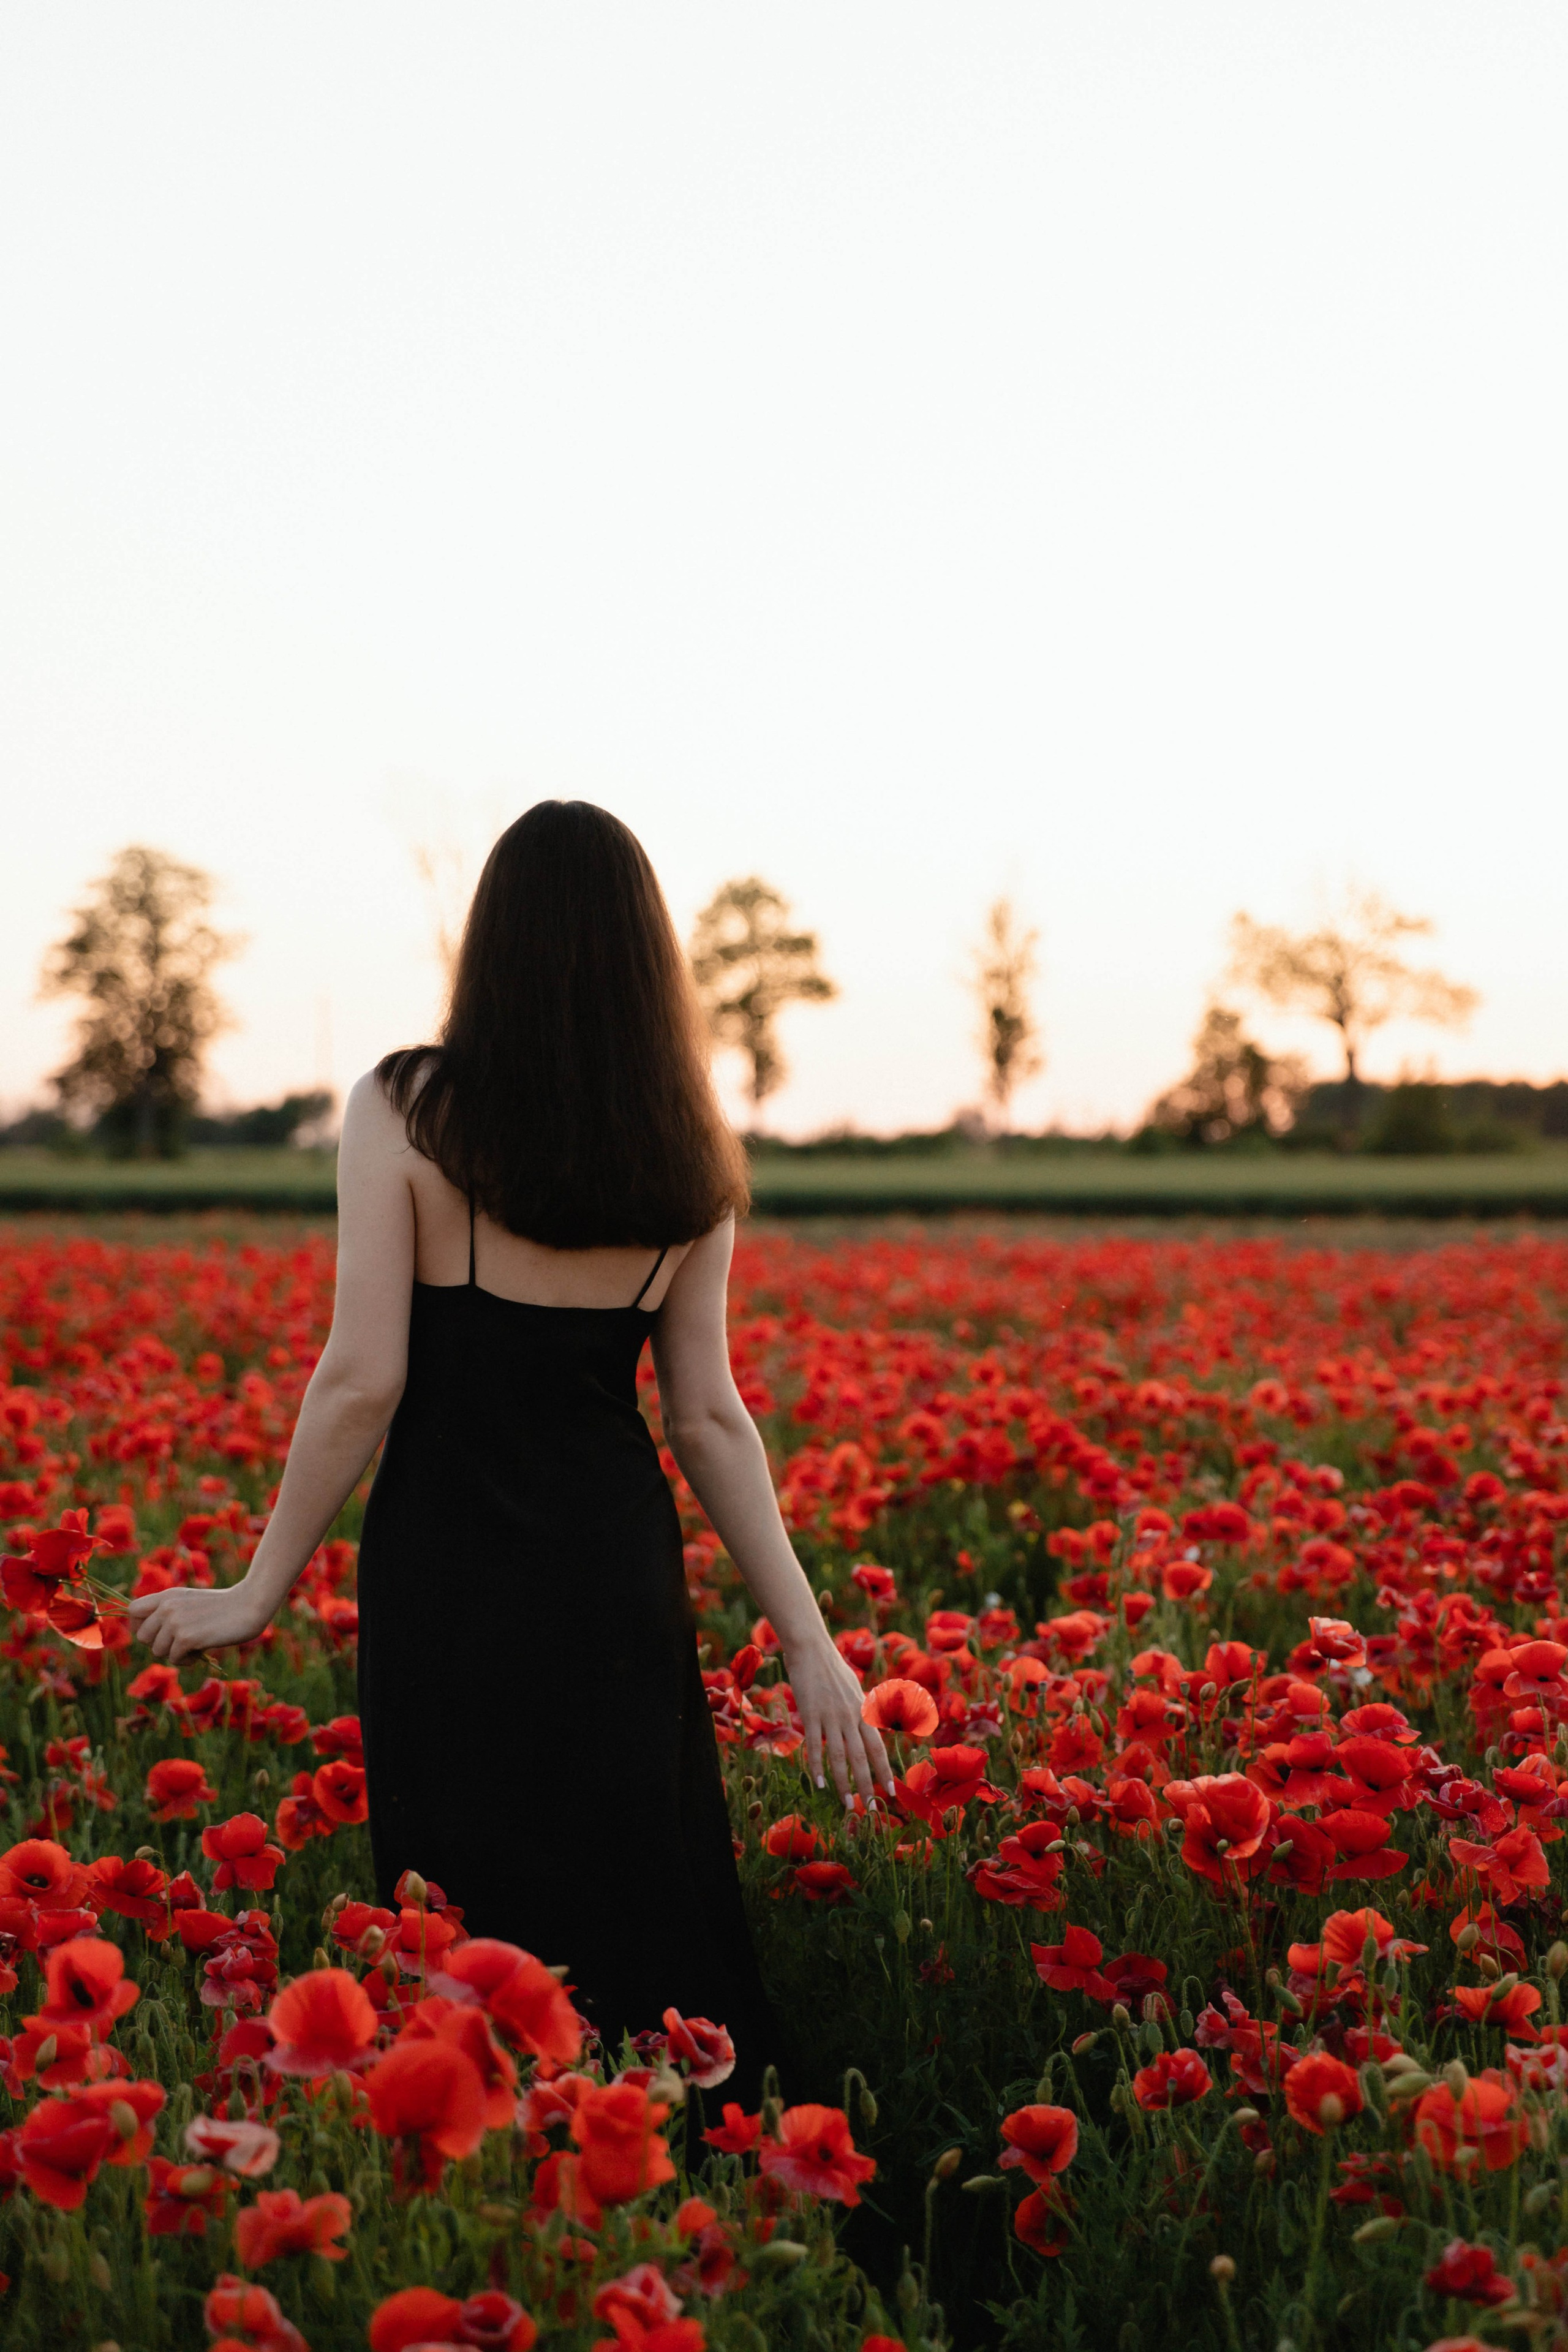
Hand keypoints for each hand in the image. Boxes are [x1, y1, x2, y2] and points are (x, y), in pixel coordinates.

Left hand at [126, 1581, 270, 1664]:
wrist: (249, 1605)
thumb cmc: (224, 1607)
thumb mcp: (190, 1601)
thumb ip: (169, 1611)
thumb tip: (148, 1634)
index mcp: (167, 1595)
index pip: (132, 1610)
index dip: (138, 1626)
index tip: (155, 1634)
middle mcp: (167, 1606)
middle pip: (142, 1637)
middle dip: (159, 1644)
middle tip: (180, 1642)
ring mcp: (176, 1622)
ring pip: (157, 1651)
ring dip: (175, 1654)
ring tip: (195, 1645)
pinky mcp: (187, 1637)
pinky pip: (175, 1659)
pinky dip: (188, 1660)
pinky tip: (203, 1649)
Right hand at [786, 1637, 894, 1807]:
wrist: (811, 1648)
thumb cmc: (831, 1667)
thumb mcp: (854, 1688)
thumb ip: (860, 1709)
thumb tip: (868, 1723)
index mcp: (862, 1711)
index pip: (877, 1747)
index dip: (884, 1771)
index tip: (889, 1792)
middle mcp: (850, 1716)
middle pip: (862, 1757)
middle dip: (866, 1785)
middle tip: (870, 1809)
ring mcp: (830, 1716)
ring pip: (840, 1756)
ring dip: (843, 1783)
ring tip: (846, 1804)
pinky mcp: (811, 1714)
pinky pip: (816, 1745)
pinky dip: (818, 1766)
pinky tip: (820, 1784)